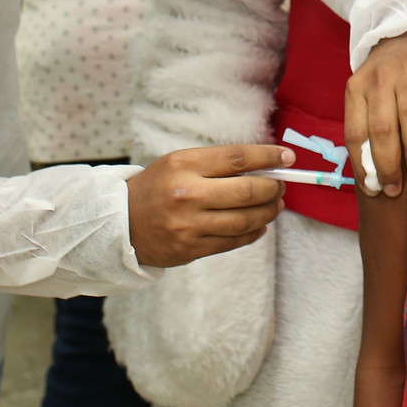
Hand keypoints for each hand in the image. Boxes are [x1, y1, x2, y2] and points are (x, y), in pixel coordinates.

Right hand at [125, 144, 288, 267]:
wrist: (120, 222)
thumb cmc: (157, 186)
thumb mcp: (180, 163)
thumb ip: (218, 164)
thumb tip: (264, 168)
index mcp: (184, 165)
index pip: (238, 158)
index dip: (268, 157)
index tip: (287, 158)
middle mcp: (187, 194)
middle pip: (247, 191)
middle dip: (273, 189)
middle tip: (281, 186)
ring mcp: (189, 225)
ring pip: (245, 220)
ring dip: (268, 212)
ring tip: (275, 205)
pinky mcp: (190, 249)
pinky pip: (232, 242)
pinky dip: (253, 233)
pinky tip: (260, 226)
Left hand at [345, 28, 406, 196]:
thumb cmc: (384, 75)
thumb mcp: (365, 93)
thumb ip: (365, 124)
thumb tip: (370, 172)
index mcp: (356, 89)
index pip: (355, 133)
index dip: (362, 166)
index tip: (372, 189)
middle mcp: (379, 79)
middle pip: (382, 129)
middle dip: (388, 164)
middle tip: (395, 188)